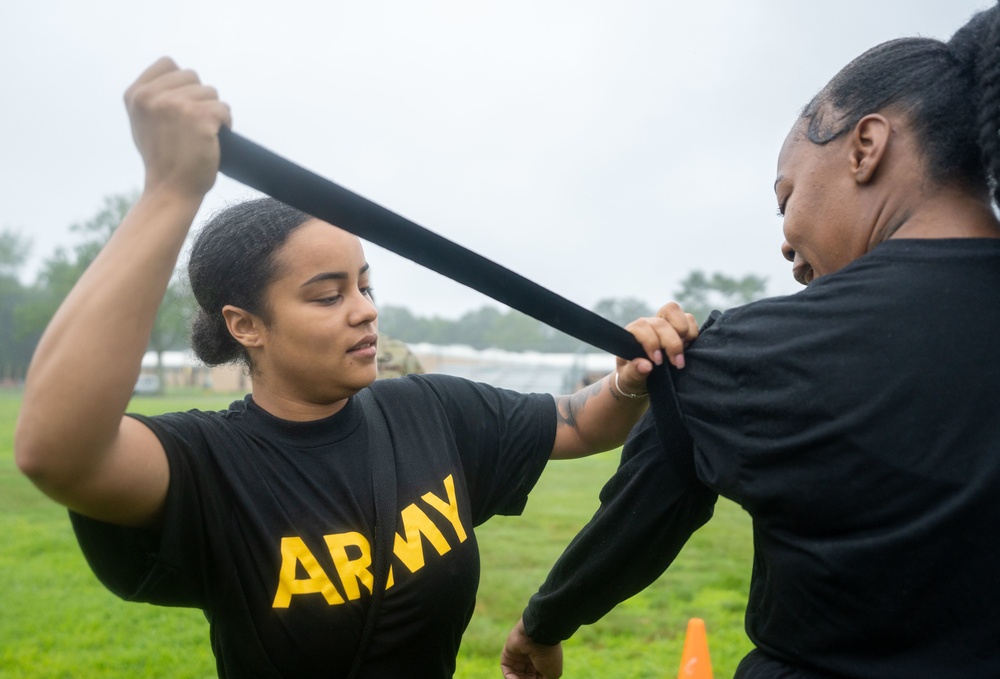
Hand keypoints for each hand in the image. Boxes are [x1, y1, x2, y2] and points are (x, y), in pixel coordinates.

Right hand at [124, 57, 231, 198]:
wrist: (171, 189)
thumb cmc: (163, 159)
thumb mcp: (144, 121)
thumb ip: (155, 97)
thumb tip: (179, 75)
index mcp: (136, 94)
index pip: (169, 64)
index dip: (183, 83)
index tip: (181, 109)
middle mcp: (151, 96)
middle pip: (193, 77)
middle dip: (199, 98)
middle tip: (192, 127)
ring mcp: (174, 105)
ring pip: (211, 93)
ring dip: (213, 113)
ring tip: (201, 136)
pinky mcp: (198, 116)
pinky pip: (224, 109)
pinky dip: (226, 124)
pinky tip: (214, 140)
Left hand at [501, 617, 562, 678]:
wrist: (539, 635)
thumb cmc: (549, 655)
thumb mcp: (552, 673)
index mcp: (543, 661)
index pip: (537, 677)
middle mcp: (530, 658)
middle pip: (526, 677)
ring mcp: (519, 656)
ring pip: (516, 675)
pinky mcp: (508, 653)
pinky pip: (507, 669)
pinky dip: (510, 677)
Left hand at [616, 302, 698, 395]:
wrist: (645, 381)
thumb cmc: (635, 378)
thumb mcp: (630, 379)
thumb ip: (634, 373)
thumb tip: (645, 366)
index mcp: (632, 335)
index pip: (640, 327)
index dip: (651, 342)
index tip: (658, 361)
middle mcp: (647, 325)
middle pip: (660, 323)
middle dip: (671, 344)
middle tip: (676, 363)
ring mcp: (663, 322)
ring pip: (672, 310)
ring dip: (682, 331)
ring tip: (682, 352)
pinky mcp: (679, 325)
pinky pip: (688, 318)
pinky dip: (692, 332)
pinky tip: (688, 347)